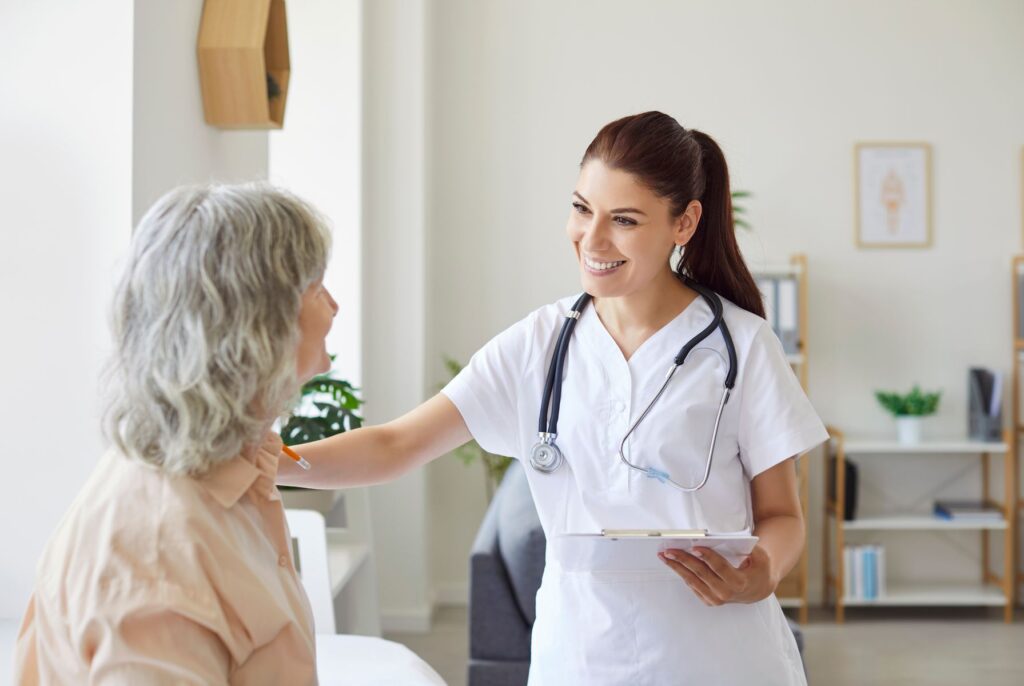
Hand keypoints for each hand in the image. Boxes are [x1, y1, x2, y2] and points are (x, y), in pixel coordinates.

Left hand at [658, 545, 774, 605]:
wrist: (757, 588)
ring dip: (677, 567)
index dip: (707, 557)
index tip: (694, 547)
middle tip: (669, 550)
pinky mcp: (708, 601)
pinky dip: (682, 573)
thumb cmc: (758, 568)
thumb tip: (723, 540)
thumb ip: (746, 548)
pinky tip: (673, 563)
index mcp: (739, 582)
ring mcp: (716, 599)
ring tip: (665, 555)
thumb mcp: (759, 555)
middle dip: (683, 560)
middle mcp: (726, 593)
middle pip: (701, 573)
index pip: (719, 567)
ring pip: (692, 581)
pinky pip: (692, 585)